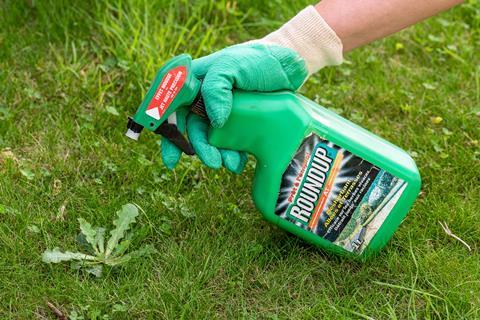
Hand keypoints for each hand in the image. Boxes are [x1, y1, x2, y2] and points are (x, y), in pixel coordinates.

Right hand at [160, 43, 307, 172]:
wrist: (289, 67)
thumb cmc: (257, 60)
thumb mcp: (231, 65)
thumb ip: (215, 87)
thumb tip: (215, 122)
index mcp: (193, 83)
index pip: (172, 108)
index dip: (168, 134)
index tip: (172, 159)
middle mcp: (203, 99)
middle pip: (192, 129)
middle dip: (201, 149)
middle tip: (214, 163)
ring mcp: (221, 112)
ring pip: (212, 139)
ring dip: (218, 154)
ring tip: (232, 164)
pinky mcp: (238, 124)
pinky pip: (230, 143)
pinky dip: (233, 155)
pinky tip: (240, 161)